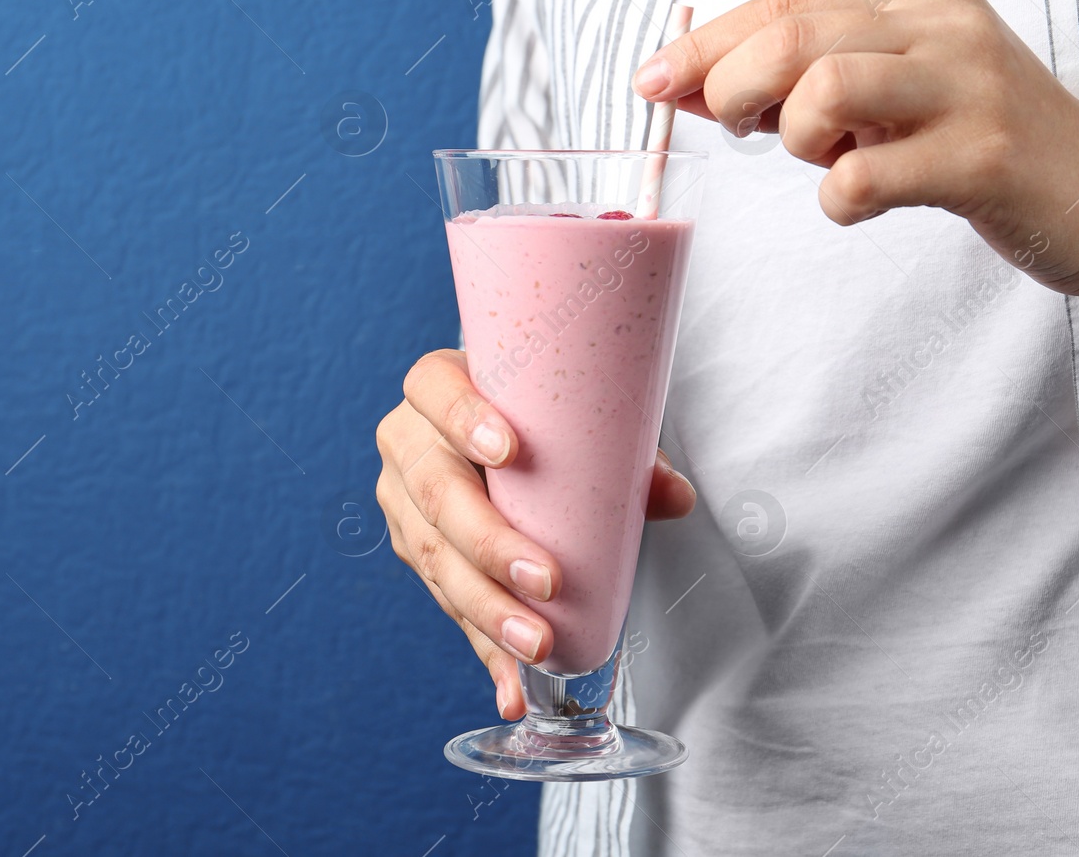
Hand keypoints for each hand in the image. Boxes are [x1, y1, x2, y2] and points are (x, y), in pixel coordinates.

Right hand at [374, 349, 696, 718]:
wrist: (502, 432)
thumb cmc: (539, 417)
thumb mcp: (575, 419)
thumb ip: (626, 453)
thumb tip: (674, 497)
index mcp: (435, 388)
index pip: (434, 390)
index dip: (462, 418)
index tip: (508, 452)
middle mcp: (408, 444)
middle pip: (436, 493)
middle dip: (490, 545)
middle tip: (546, 580)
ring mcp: (405, 504)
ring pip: (434, 560)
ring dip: (488, 611)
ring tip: (538, 645)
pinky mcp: (418, 556)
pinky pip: (450, 607)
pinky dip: (486, 650)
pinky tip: (512, 689)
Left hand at [633, 0, 1078, 297]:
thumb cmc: (981, 140)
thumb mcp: (896, 88)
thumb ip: (803, 79)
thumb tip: (687, 83)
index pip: (785, 2)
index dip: (705, 43)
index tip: (653, 80)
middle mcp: (945, 25)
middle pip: (792, 38)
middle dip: (730, 87)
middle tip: (736, 129)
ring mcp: (969, 88)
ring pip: (823, 90)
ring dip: (795, 140)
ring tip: (826, 159)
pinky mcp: (985, 159)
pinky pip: (864, 178)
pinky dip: (838, 199)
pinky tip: (861, 200)